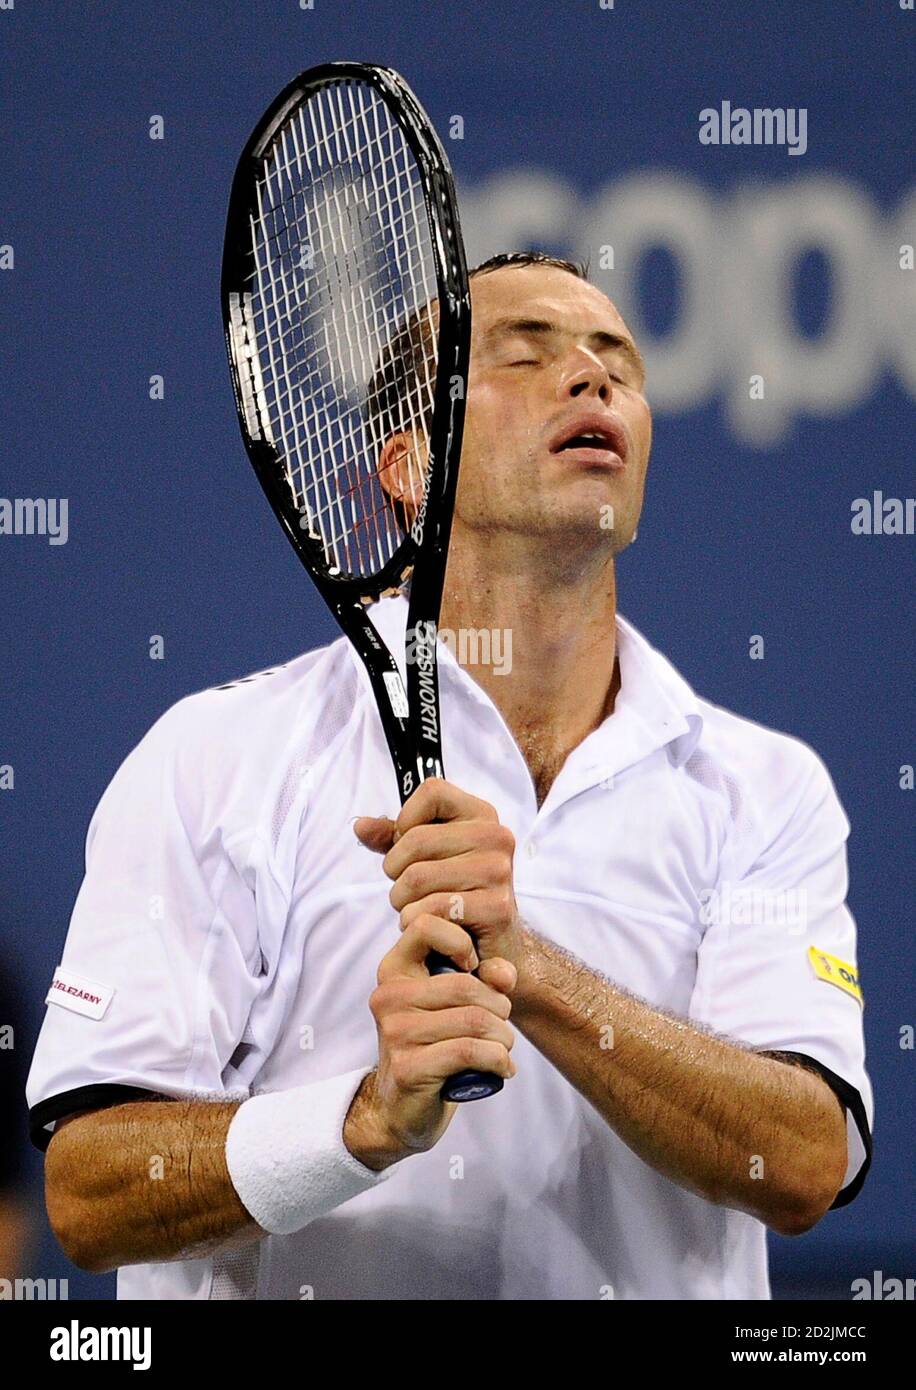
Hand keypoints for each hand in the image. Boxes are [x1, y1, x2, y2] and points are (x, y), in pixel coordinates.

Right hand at [343, 912, 516, 1167]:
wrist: (403, 1108)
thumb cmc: (435, 1045)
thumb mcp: (454, 1003)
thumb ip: (482, 977)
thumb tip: (505, 976)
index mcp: (394, 970)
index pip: (426, 926)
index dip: (460, 941)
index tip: (473, 967)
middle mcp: (388, 996)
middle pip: (465, 985)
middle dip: (498, 1007)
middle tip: (502, 1024)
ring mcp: (394, 1032)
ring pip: (474, 1020)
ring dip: (503, 1037)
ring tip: (503, 1047)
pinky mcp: (408, 1067)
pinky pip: (470, 1051)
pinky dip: (498, 1059)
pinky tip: (503, 1068)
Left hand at [354, 777, 526, 975]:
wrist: (494, 943)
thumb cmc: (454, 891)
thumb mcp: (423, 857)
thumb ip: (393, 837)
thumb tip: (360, 826)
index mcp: (481, 814)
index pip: (431, 791)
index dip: (406, 820)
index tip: (410, 848)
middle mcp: (496, 836)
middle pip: (415, 839)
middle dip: (396, 871)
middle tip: (407, 889)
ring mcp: (499, 871)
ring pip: (417, 878)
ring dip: (402, 901)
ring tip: (415, 907)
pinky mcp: (497, 908)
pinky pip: (432, 909)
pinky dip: (415, 921)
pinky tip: (427, 925)